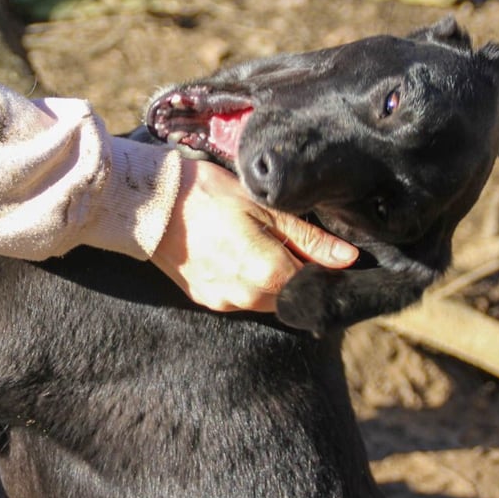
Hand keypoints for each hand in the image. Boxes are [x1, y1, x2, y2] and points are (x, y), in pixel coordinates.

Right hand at [150, 158, 357, 311]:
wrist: (150, 204)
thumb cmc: (209, 195)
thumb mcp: (264, 208)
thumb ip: (308, 239)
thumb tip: (348, 259)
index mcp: (267, 272)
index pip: (313, 287)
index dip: (324, 273)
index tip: (325, 255)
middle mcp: (247, 296)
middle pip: (290, 296)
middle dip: (298, 277)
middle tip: (293, 245)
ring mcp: (224, 302)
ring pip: (266, 301)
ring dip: (273, 281)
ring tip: (262, 246)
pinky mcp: (206, 300)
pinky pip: (240, 299)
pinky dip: (248, 283)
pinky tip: (239, 255)